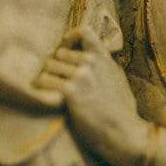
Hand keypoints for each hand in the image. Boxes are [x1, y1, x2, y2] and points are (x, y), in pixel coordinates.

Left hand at [34, 26, 149, 165]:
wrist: (123, 133)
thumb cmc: (121, 109)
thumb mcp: (117, 78)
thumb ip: (103, 63)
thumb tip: (92, 52)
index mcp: (103, 57)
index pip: (83, 32)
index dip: (70, 38)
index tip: (65, 47)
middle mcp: (90, 62)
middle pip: (58, 54)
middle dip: (56, 67)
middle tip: (59, 82)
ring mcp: (80, 75)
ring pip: (48, 68)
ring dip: (48, 80)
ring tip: (54, 92)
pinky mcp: (69, 91)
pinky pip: (44, 81)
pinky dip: (43, 90)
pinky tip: (49, 98)